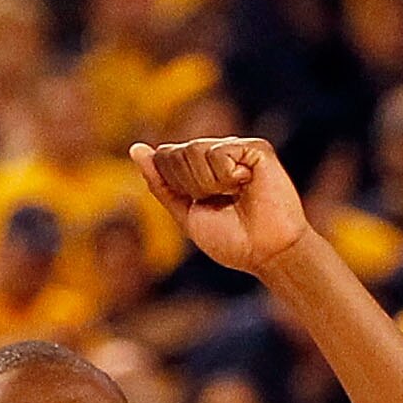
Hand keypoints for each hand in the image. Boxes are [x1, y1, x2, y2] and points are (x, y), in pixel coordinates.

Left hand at [132, 137, 308, 276]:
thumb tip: (135, 148)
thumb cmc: (232, 241)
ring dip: (209, 184)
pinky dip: (227, 176)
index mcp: (198, 168)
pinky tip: (246, 185)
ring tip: (235, 196)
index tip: (201, 205)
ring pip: (195, 150)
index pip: (164, 158)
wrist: (266, 253)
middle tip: (220, 203)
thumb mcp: (186, 214)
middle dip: (191, 186)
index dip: (176, 185)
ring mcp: (235, 149)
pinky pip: (219, 152)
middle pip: (177, 153)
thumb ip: (161, 184)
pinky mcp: (254, 148)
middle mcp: (216, 153)